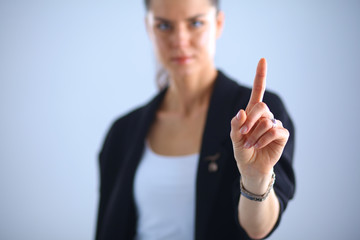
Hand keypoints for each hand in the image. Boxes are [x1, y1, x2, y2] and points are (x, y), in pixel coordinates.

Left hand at [230, 58, 288, 192]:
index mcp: (252, 112)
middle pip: (261, 106)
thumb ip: (235, 125)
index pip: (258, 91)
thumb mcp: (234, 138)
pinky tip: (258, 146)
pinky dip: (263, 139)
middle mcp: (264, 116)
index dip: (260, 76)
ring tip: (249, 145)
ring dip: (254, 135)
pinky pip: (274, 131)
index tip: (263, 60)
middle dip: (250, 120)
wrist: (250, 167)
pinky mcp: (281, 134)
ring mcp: (274, 124)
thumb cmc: (242, 151)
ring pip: (266, 121)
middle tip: (242, 134)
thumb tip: (241, 112)